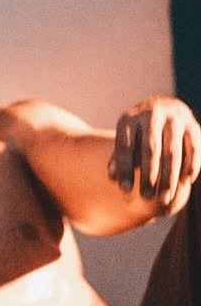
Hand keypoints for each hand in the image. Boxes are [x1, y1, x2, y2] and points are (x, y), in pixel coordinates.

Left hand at [109, 97, 200, 213]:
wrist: (166, 107)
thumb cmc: (140, 132)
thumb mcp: (126, 140)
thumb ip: (119, 158)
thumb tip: (114, 178)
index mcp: (130, 119)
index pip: (125, 146)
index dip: (125, 169)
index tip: (125, 190)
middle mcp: (152, 115)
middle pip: (150, 149)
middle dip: (148, 176)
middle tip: (146, 197)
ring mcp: (174, 119)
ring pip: (172, 152)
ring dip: (168, 177)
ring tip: (164, 198)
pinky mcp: (193, 126)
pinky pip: (193, 149)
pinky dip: (190, 166)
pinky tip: (185, 182)